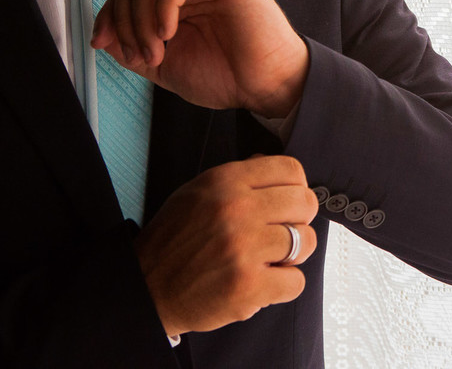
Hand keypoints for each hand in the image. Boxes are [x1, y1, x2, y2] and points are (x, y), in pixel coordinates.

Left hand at [91, 0, 308, 117]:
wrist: (265, 86)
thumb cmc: (226, 77)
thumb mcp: (165, 67)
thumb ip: (133, 50)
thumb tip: (102, 36)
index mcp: (174, 4)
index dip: (109, 15)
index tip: (101, 43)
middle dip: (124, 20)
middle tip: (142, 55)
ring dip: (142, 18)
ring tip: (159, 50)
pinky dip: (163, 5)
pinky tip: (170, 32)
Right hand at [134, 155, 318, 337]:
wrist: (145, 289)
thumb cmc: (173, 241)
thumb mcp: (196, 192)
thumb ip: (237, 178)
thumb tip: (268, 162)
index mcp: (226, 182)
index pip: (291, 170)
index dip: (297, 188)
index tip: (289, 203)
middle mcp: (236, 210)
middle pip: (305, 203)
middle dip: (299, 220)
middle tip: (282, 233)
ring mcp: (244, 248)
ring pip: (306, 242)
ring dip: (292, 255)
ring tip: (269, 260)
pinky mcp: (248, 286)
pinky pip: (296, 281)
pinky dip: (283, 286)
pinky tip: (262, 283)